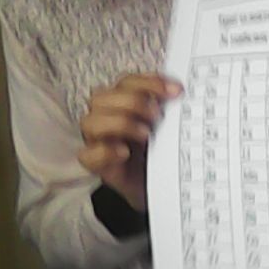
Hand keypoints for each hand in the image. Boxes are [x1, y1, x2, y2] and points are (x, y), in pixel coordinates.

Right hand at [78, 73, 182, 210]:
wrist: (164, 185)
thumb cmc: (163, 153)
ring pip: (90, 122)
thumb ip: (170, 110)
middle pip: (102, 97)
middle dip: (132, 102)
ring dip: (119, 123)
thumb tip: (181, 93)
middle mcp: (106, 118)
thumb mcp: (170, 128)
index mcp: (123, 103)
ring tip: (145, 134)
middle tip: (157, 116)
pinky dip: (105, 151)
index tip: (176, 91)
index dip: (149, 83)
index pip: (127, 83)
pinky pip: (87, 155)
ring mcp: (98, 141)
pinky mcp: (98, 165)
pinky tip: (124, 152)